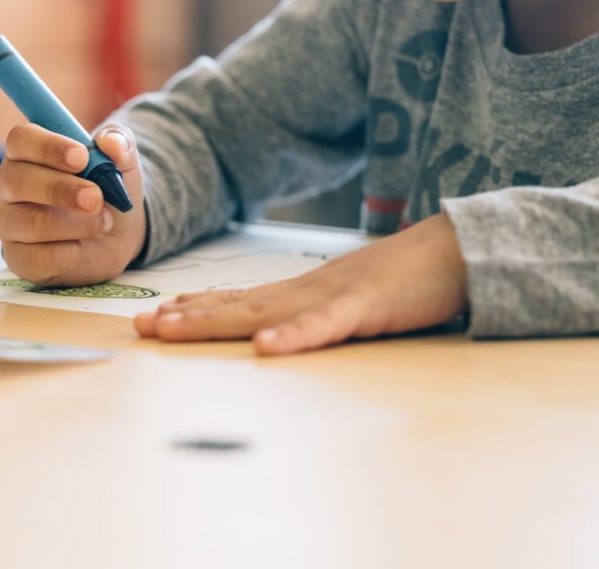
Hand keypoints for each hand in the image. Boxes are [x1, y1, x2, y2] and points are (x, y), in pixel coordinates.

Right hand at [0, 122, 147, 285]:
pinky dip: (67, 254)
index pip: (21, 139)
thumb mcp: (121, 161)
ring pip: (28, 222)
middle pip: (17, 180)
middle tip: (96, 198)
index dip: (49, 147)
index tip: (82, 157)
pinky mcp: (18, 258)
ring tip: (103, 223)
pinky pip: (34, 258)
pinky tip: (80, 248)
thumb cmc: (107, 189)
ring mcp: (9, 223)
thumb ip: (119, 142)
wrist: (116, 236)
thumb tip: (111, 142)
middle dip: (60, 190)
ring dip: (74, 224)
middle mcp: (10, 185)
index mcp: (28, 152)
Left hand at [134, 213, 468, 354]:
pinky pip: (325, 326)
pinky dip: (294, 337)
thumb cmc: (406, 280)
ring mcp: (334, 296)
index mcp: (303, 292)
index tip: (154, 317)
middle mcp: (307, 290)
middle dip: (185, 316)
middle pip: (236, 305)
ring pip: (263, 312)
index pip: (239, 300)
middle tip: (139, 326)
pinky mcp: (367, 308)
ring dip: (214, 321)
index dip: (194, 308)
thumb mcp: (350, 299)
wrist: (459, 249)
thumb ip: (316, 314)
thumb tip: (280, 333)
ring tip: (170, 328)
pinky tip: (263, 348)